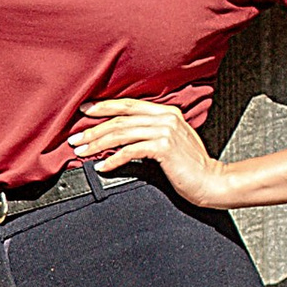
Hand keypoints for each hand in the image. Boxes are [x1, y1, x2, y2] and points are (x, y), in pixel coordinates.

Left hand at [65, 97, 229, 206]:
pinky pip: (129, 151)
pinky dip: (112, 159)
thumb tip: (120, 136)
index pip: (128, 105)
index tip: (84, 112)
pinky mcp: (163, 147)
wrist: (211, 181)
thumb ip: (152, 132)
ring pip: (121, 133)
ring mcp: (165, 131)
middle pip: (120, 119)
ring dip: (97, 143)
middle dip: (93, 129)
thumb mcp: (171, 142)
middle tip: (75, 138)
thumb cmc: (191, 166)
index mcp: (167, 112)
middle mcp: (165, 117)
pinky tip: (102, 165)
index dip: (104, 107)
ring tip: (82, 151)